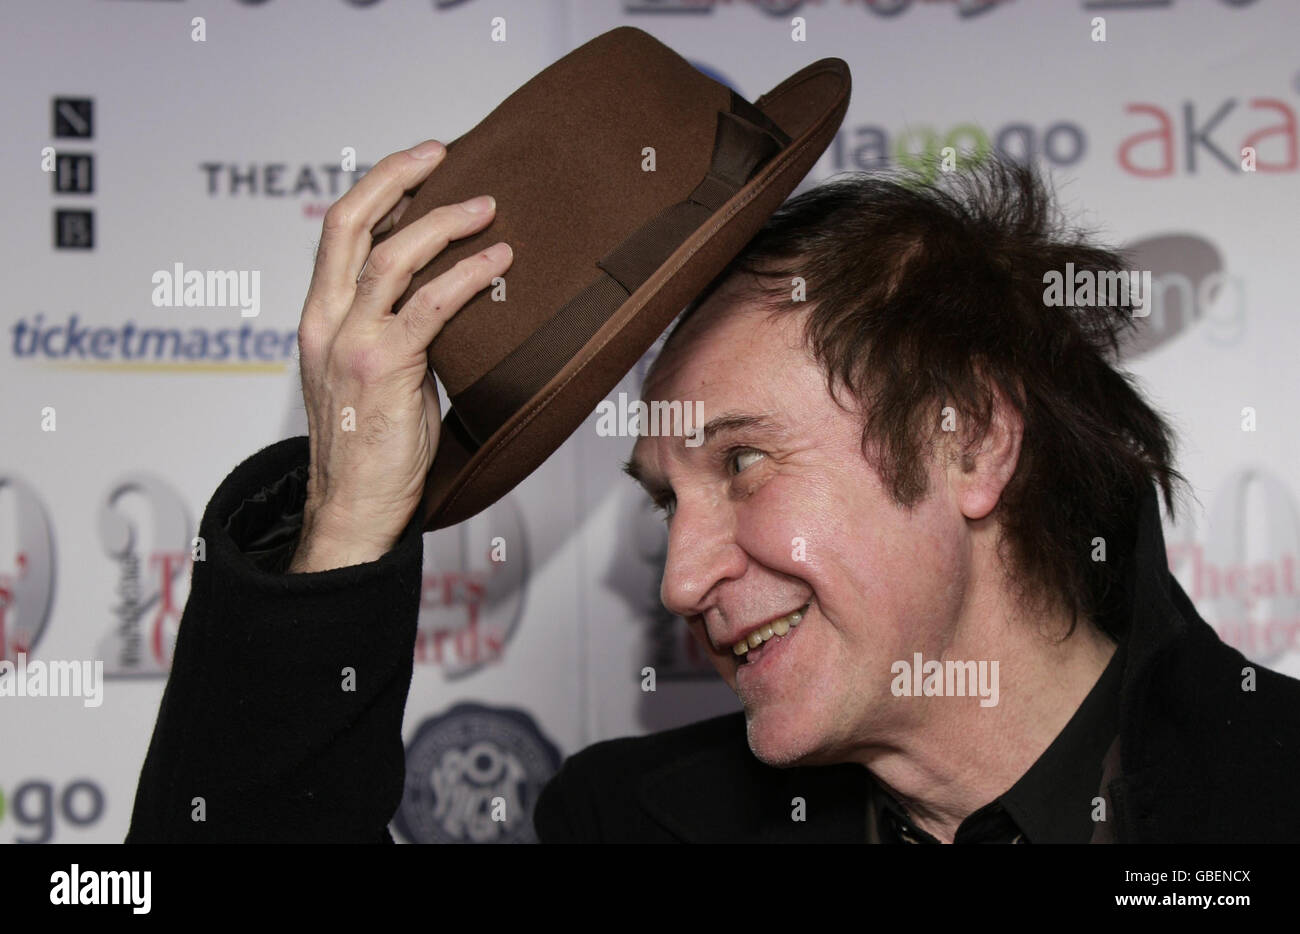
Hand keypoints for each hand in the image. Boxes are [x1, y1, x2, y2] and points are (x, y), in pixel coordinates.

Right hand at [287, 139, 511, 572]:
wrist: (353, 508)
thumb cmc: (372, 448)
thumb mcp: (372, 374)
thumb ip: (392, 330)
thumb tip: (441, 297)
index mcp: (318, 317)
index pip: (338, 231)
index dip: (376, 187)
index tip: (418, 163)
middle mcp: (326, 320)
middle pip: (350, 221)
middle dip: (398, 175)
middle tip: (444, 152)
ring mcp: (351, 341)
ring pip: (392, 254)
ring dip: (444, 221)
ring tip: (488, 209)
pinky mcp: (385, 366)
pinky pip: (430, 305)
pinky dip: (467, 275)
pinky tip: (497, 262)